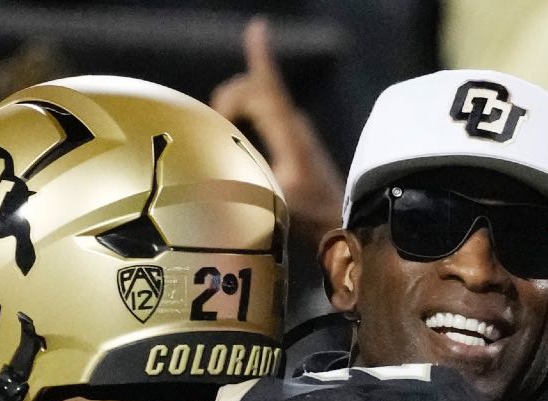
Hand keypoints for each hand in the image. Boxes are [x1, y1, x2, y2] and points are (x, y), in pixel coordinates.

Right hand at [211, 18, 345, 246]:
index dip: (261, 58)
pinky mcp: (292, 138)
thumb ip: (244, 184)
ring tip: (220, 140)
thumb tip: (210, 177)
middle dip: (227, 101)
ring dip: (232, 110)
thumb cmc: (308, 215)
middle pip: (253, 90)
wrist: (337, 224)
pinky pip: (261, 113)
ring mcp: (293, 128)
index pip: (269, 88)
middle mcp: (293, 122)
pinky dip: (240, 116)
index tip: (258, 29)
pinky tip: (228, 133)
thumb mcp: (273, 201)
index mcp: (289, 132)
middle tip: (212, 133)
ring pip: (255, 101)